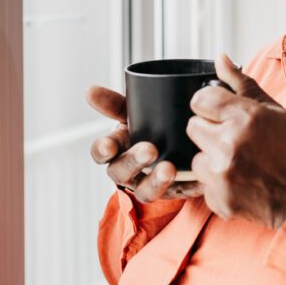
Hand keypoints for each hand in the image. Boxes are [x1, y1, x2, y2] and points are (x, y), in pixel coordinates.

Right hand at [85, 85, 204, 201]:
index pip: (101, 152)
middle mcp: (129, 171)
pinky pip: (177, 194)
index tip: (109, 146)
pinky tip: (195, 176)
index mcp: (117, 148)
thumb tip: (90, 90)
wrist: (183, 138)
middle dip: (133, 162)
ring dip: (155, 181)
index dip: (103, 150)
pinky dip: (185, 186)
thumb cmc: (151, 125)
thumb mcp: (135, 111)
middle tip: (150, 149)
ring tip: (169, 168)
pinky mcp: (175, 191)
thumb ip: (114, 103)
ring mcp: (150, 184)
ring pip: (145, 192)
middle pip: (121, 173)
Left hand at [186, 53, 285, 228]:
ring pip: (196, 157)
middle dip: (209, 130)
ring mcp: (221, 174)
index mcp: (243, 117)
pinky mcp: (218, 199)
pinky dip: (218, 183)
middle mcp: (228, 144)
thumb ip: (241, 83)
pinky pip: (204, 184)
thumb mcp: (272, 109)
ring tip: (239, 162)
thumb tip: (220, 57)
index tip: (221, 113)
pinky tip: (241, 181)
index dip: (210, 105)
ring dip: (212, 159)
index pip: (200, 100)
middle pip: (193, 126)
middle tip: (233, 138)